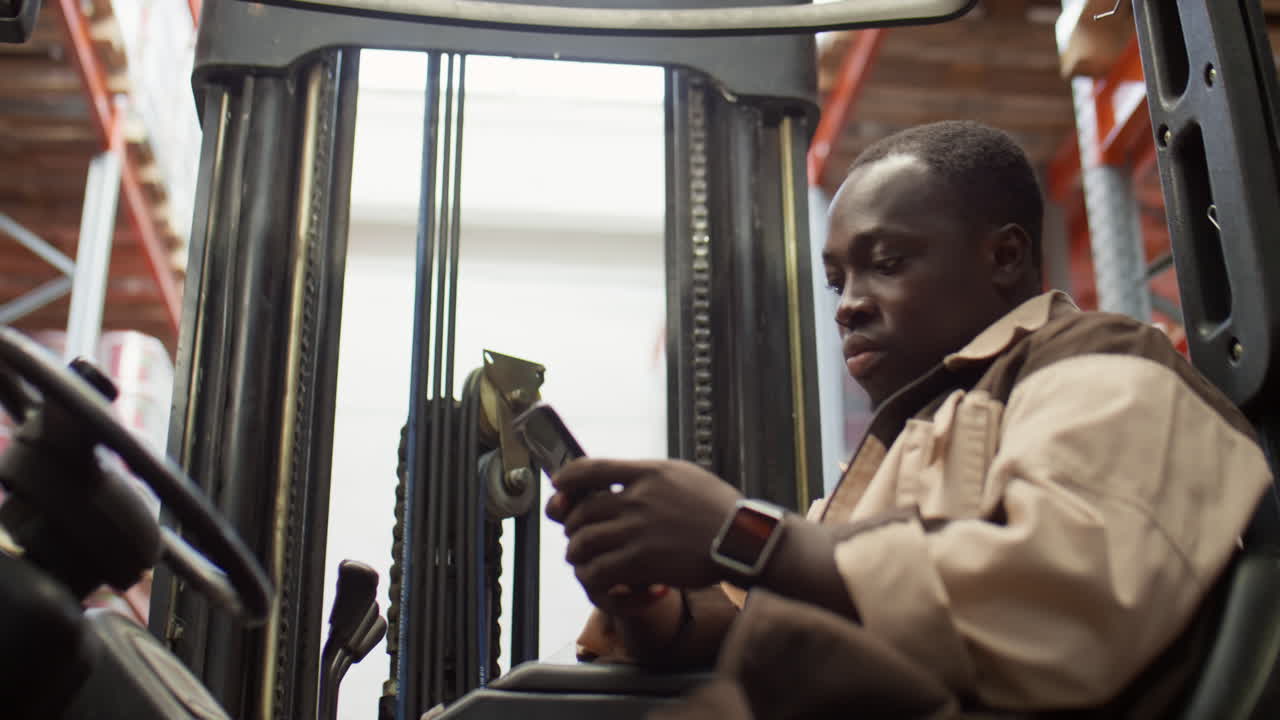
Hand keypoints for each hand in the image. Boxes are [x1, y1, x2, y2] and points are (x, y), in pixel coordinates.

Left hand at [546, 459, 742, 595]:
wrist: (743, 539)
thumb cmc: (718, 509)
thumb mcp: (683, 475)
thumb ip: (649, 476)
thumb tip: (619, 479)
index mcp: (647, 473)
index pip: (588, 469)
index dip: (565, 480)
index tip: (559, 489)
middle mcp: (637, 499)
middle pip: (579, 512)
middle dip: (572, 528)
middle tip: (579, 538)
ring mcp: (637, 531)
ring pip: (581, 544)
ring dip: (579, 558)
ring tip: (589, 564)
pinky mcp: (641, 563)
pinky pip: (598, 573)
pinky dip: (597, 583)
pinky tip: (611, 586)